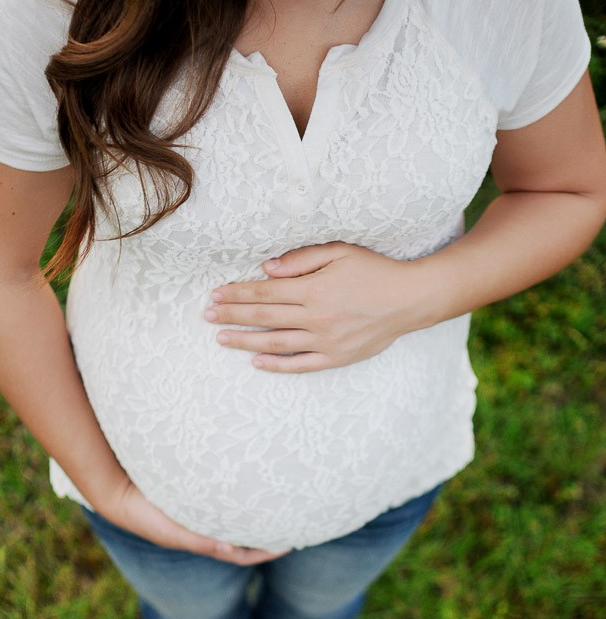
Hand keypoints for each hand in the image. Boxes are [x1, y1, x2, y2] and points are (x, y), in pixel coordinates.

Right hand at [97, 475, 291, 565]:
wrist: (120, 492)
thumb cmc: (146, 516)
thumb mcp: (174, 531)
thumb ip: (201, 540)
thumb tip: (231, 549)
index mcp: (203, 542)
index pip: (242, 554)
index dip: (266, 552)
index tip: (288, 545)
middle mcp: (206, 529)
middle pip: (243, 535)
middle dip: (266, 531)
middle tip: (293, 520)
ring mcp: (201, 513)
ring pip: (235, 517)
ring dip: (254, 513)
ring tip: (278, 501)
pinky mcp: (195, 495)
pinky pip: (224, 499)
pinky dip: (239, 496)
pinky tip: (250, 483)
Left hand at [204, 241, 430, 372]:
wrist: (409, 300)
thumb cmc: (374, 271)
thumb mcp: (339, 252)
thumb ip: (302, 260)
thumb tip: (267, 268)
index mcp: (314, 289)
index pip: (265, 292)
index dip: (238, 294)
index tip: (217, 295)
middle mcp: (315, 317)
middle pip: (264, 317)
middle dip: (233, 316)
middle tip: (208, 316)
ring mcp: (325, 341)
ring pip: (275, 342)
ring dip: (245, 341)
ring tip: (222, 338)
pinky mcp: (335, 357)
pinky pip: (299, 365)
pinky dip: (276, 365)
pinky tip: (256, 362)